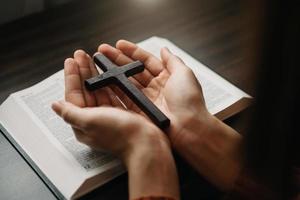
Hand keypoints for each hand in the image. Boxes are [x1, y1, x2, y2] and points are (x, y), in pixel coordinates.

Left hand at [51, 50, 178, 198]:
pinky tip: (108, 72)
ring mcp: (109, 115)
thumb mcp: (90, 121)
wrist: (147, 143)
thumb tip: (55, 106)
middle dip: (82, 71)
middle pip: (85, 91)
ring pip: (98, 90)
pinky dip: (109, 81)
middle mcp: (95, 119)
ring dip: (95, 74)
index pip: (73, 96)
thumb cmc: (120, 134)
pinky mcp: (122, 112)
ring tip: (92, 58)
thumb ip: (70, 113)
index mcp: (83, 123)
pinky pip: (112, 92)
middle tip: (81, 54)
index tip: (70, 61)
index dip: (71, 77)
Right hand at [98, 41, 242, 189]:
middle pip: (133, 70)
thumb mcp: (184, 74)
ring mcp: (146, 100)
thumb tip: (164, 49)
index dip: (132, 52)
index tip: (119, 44)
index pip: (145, 61)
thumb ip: (172, 60)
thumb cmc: (189, 101)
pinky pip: (123, 98)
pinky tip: (104, 81)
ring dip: (112, 73)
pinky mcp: (139, 112)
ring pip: (126, 83)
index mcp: (166, 77)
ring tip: (99, 63)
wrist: (189, 127)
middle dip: (117, 59)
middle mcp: (155, 88)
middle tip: (103, 51)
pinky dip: (113, 90)